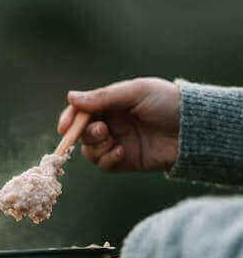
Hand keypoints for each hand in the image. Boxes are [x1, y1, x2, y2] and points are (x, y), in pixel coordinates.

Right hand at [58, 77, 180, 171]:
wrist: (193, 129)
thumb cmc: (167, 103)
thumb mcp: (134, 93)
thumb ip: (102, 97)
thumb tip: (71, 97)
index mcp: (111, 104)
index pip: (81, 112)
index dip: (69, 119)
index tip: (63, 128)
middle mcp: (112, 124)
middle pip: (82, 133)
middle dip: (86, 133)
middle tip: (103, 130)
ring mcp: (117, 143)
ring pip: (90, 151)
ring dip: (96, 147)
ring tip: (113, 142)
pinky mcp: (124, 161)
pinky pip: (103, 165)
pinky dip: (108, 159)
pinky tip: (122, 152)